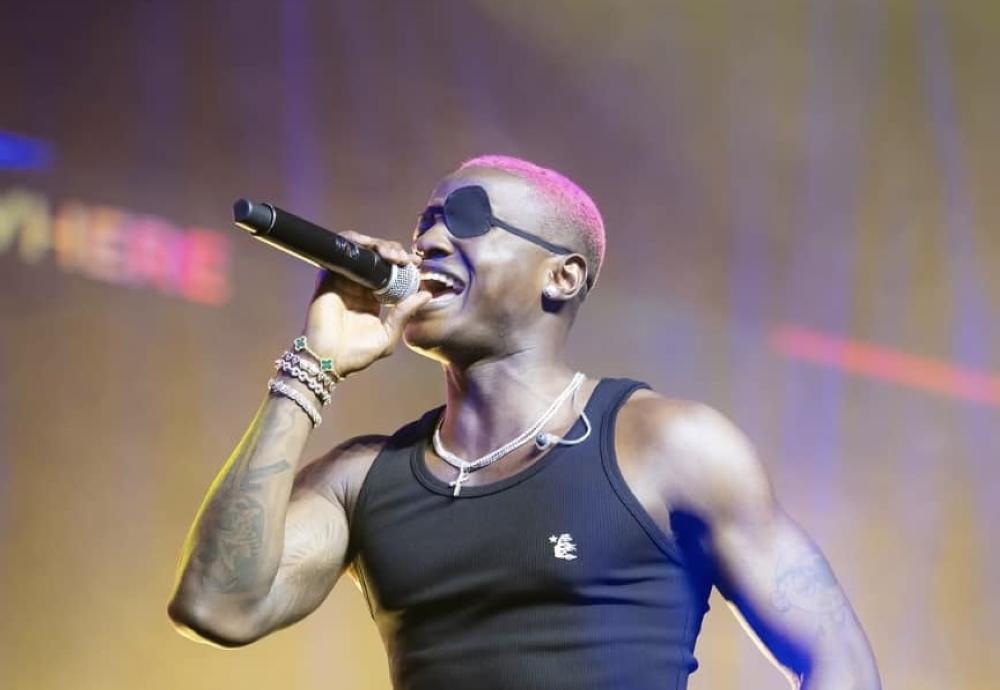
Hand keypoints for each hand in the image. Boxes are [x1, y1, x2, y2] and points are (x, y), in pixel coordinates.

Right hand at [300, 232, 430, 376]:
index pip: (390, 273)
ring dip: (378, 245)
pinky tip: (371, 250)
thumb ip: (404, 314)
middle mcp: (358, 287)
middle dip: (393, 251)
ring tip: (391, 256)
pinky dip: (355, 243)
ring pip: (362, 250)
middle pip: (377, 257)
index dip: (403, 265)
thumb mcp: (387, 336)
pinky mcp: (328, 277)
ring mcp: (343, 280)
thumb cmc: (355, 355)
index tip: (417, 264)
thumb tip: (426, 295)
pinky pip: (341, 252)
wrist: (328, 360)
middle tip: (404, 259)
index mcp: (372, 299)